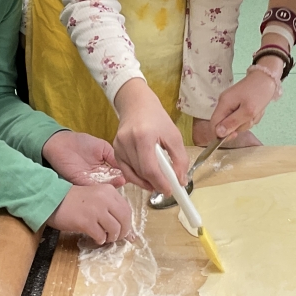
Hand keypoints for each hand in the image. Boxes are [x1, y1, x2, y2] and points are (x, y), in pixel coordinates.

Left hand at [42, 130, 125, 187]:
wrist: (62, 143)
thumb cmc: (82, 142)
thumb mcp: (103, 147)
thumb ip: (114, 157)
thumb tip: (126, 167)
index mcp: (106, 167)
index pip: (119, 174)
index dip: (127, 174)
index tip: (137, 174)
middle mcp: (100, 176)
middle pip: (114, 182)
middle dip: (122, 182)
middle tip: (130, 180)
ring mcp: (91, 181)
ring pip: (105, 187)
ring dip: (114, 186)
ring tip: (122, 181)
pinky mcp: (82, 184)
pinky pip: (94, 189)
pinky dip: (102, 189)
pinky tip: (111, 185)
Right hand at [47, 185, 133, 245]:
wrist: (54, 201)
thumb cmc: (75, 200)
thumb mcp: (97, 197)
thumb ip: (111, 209)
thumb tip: (129, 233)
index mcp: (109, 191)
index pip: (127, 210)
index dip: (128, 223)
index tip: (124, 231)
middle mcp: (105, 198)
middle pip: (124, 220)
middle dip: (123, 232)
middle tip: (116, 238)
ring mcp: (95, 210)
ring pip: (114, 229)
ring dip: (111, 238)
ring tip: (105, 238)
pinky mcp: (86, 221)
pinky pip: (100, 236)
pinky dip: (100, 240)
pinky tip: (95, 238)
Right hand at [112, 79, 188, 193]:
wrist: (137, 104)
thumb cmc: (157, 118)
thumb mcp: (174, 136)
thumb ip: (180, 159)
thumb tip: (180, 181)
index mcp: (143, 136)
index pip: (149, 168)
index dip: (160, 183)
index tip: (170, 190)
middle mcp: (127, 142)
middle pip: (141, 173)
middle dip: (155, 183)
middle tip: (167, 186)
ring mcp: (118, 146)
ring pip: (133, 174)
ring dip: (146, 181)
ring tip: (159, 179)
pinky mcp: (115, 150)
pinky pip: (126, 170)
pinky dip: (137, 177)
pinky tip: (146, 176)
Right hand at [208, 65, 279, 139]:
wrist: (268, 77)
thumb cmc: (259, 92)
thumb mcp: (248, 111)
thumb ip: (232, 122)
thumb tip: (218, 133)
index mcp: (224, 103)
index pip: (213, 125)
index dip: (221, 134)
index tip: (235, 135)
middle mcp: (224, 103)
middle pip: (225, 125)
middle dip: (239, 126)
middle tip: (251, 118)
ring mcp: (232, 103)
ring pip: (235, 122)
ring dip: (247, 121)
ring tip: (256, 112)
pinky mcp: (239, 103)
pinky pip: (242, 117)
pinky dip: (250, 116)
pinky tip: (257, 110)